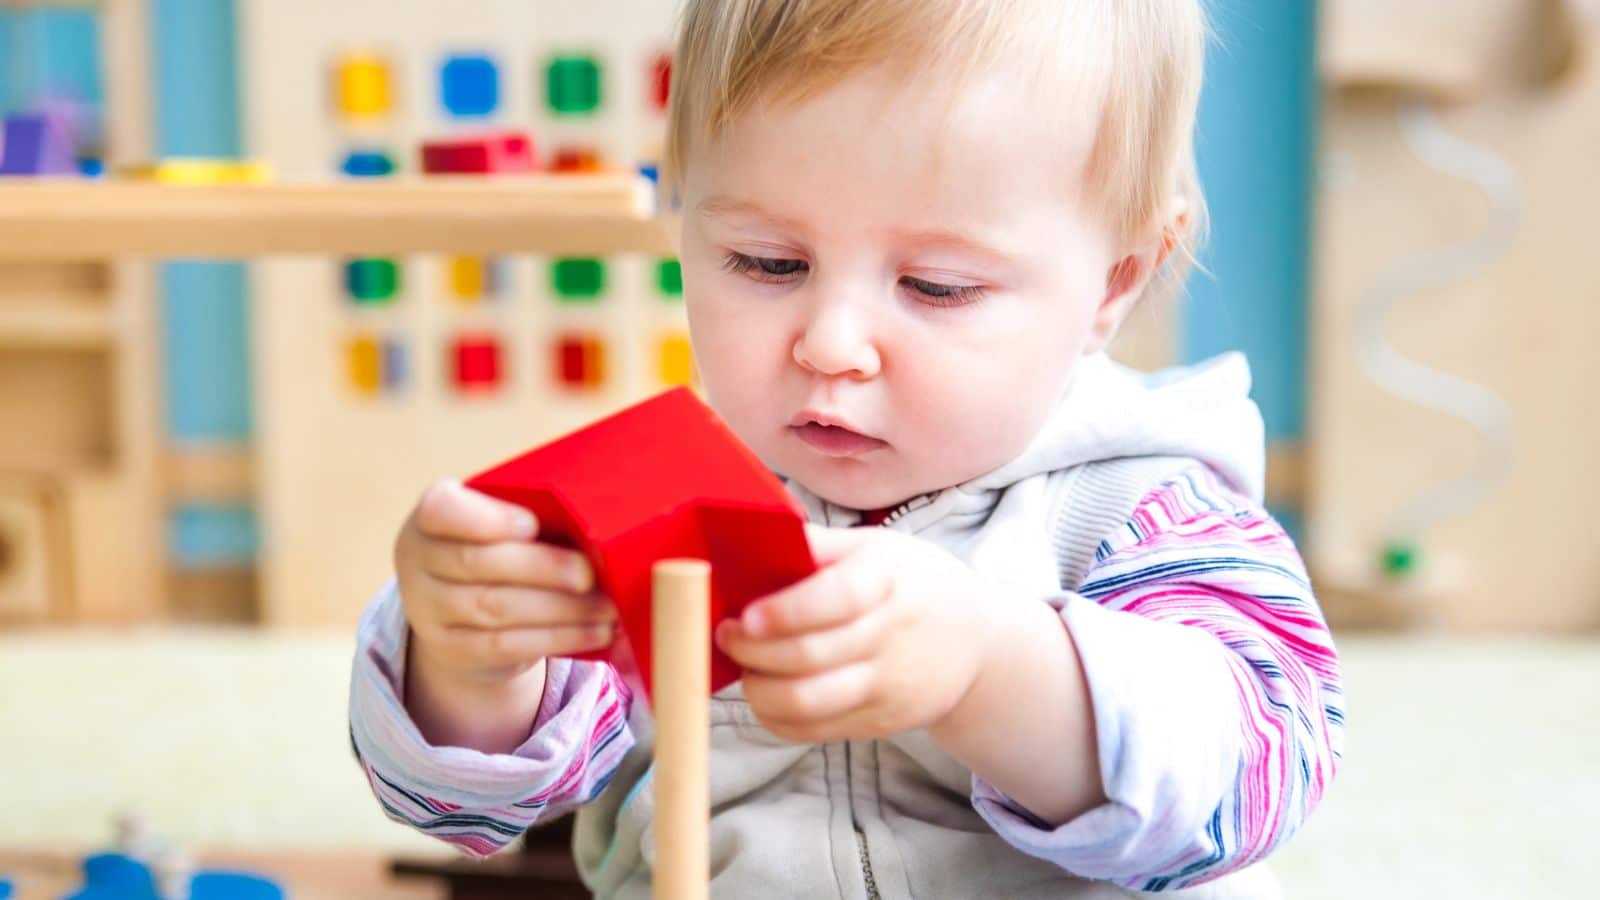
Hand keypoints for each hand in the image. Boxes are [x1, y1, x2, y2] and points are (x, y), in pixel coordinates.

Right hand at [395, 479, 616, 688]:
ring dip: (560, 609)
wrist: (462, 613)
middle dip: (541, 568)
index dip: (487, 518)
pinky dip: (558, 638)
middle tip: (590, 574)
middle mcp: (418, 560)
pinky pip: (508, 645)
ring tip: (606, 608)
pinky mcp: (453, 650)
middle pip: (477, 563)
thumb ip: (532, 512)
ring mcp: (428, 610)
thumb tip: (598, 522)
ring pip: (495, 608)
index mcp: (430, 516)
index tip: (532, 525)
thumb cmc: (498, 549)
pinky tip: (595, 633)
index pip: (442, 510)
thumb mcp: (500, 522)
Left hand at [714, 524, 999, 742]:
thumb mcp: (879, 547)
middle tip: (726, 635)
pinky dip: (775, 717)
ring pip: (807, 703)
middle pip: (809, 657)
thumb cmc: (912, 583)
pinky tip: (766, 693)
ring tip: (744, 668)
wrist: (976, 641)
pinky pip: (812, 731)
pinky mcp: (879, 722)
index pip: (836, 599)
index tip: (747, 615)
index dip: (786, 612)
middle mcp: (890, 636)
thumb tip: (752, 534)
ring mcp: (886, 686)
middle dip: (752, 651)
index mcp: (887, 580)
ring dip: (758, 689)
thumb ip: (818, 545)